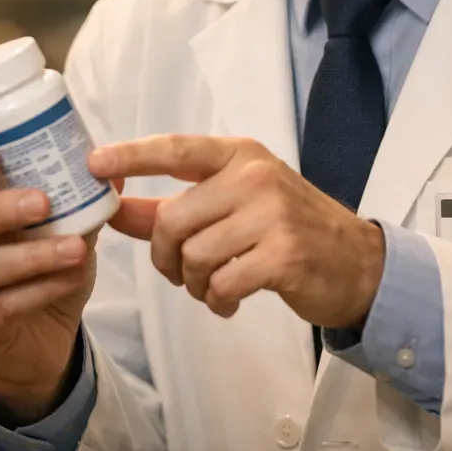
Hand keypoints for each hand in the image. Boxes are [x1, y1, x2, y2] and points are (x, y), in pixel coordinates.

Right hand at [0, 141, 97, 423]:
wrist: (42, 335)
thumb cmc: (42, 265)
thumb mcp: (60, 225)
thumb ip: (77, 197)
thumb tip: (112, 170)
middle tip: (43, 202)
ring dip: (32, 256)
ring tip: (76, 248)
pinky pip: (2, 305)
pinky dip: (42, 289)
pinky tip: (73, 277)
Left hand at [89, 135, 385, 328]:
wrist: (359, 265)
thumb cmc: (288, 230)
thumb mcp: (233, 205)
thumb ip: (171, 208)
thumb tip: (115, 210)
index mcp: (240, 155)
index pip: (176, 149)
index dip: (131, 156)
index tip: (92, 164)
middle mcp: (255, 177)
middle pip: (173, 220)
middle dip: (165, 257)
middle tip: (178, 273)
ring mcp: (273, 214)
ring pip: (194, 256)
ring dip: (193, 283)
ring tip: (212, 286)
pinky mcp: (284, 255)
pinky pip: (221, 284)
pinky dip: (216, 300)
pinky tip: (229, 301)